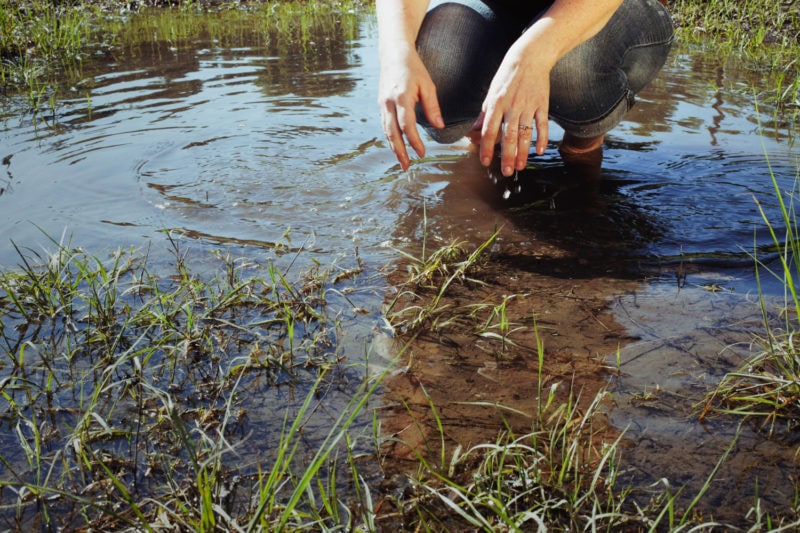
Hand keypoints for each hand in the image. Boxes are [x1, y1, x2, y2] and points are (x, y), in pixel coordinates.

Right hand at [378, 48, 443, 169]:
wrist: (393, 55)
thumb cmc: (413, 69)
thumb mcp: (427, 85)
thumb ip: (433, 107)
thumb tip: (440, 126)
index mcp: (401, 97)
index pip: (407, 125)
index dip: (414, 141)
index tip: (422, 153)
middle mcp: (388, 103)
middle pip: (392, 133)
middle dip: (399, 151)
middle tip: (407, 167)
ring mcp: (382, 105)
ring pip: (386, 131)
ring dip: (393, 148)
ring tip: (401, 162)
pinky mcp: (381, 106)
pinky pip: (384, 126)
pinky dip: (390, 139)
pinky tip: (396, 148)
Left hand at [479, 38, 550, 176]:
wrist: (531, 56)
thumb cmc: (508, 75)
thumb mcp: (492, 91)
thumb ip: (485, 112)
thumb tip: (474, 129)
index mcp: (496, 103)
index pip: (489, 130)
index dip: (487, 147)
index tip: (485, 162)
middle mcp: (511, 106)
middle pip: (508, 136)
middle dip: (507, 156)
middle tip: (507, 172)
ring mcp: (528, 106)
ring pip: (525, 134)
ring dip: (523, 152)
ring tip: (521, 166)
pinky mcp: (542, 104)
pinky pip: (542, 124)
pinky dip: (542, 138)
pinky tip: (540, 151)